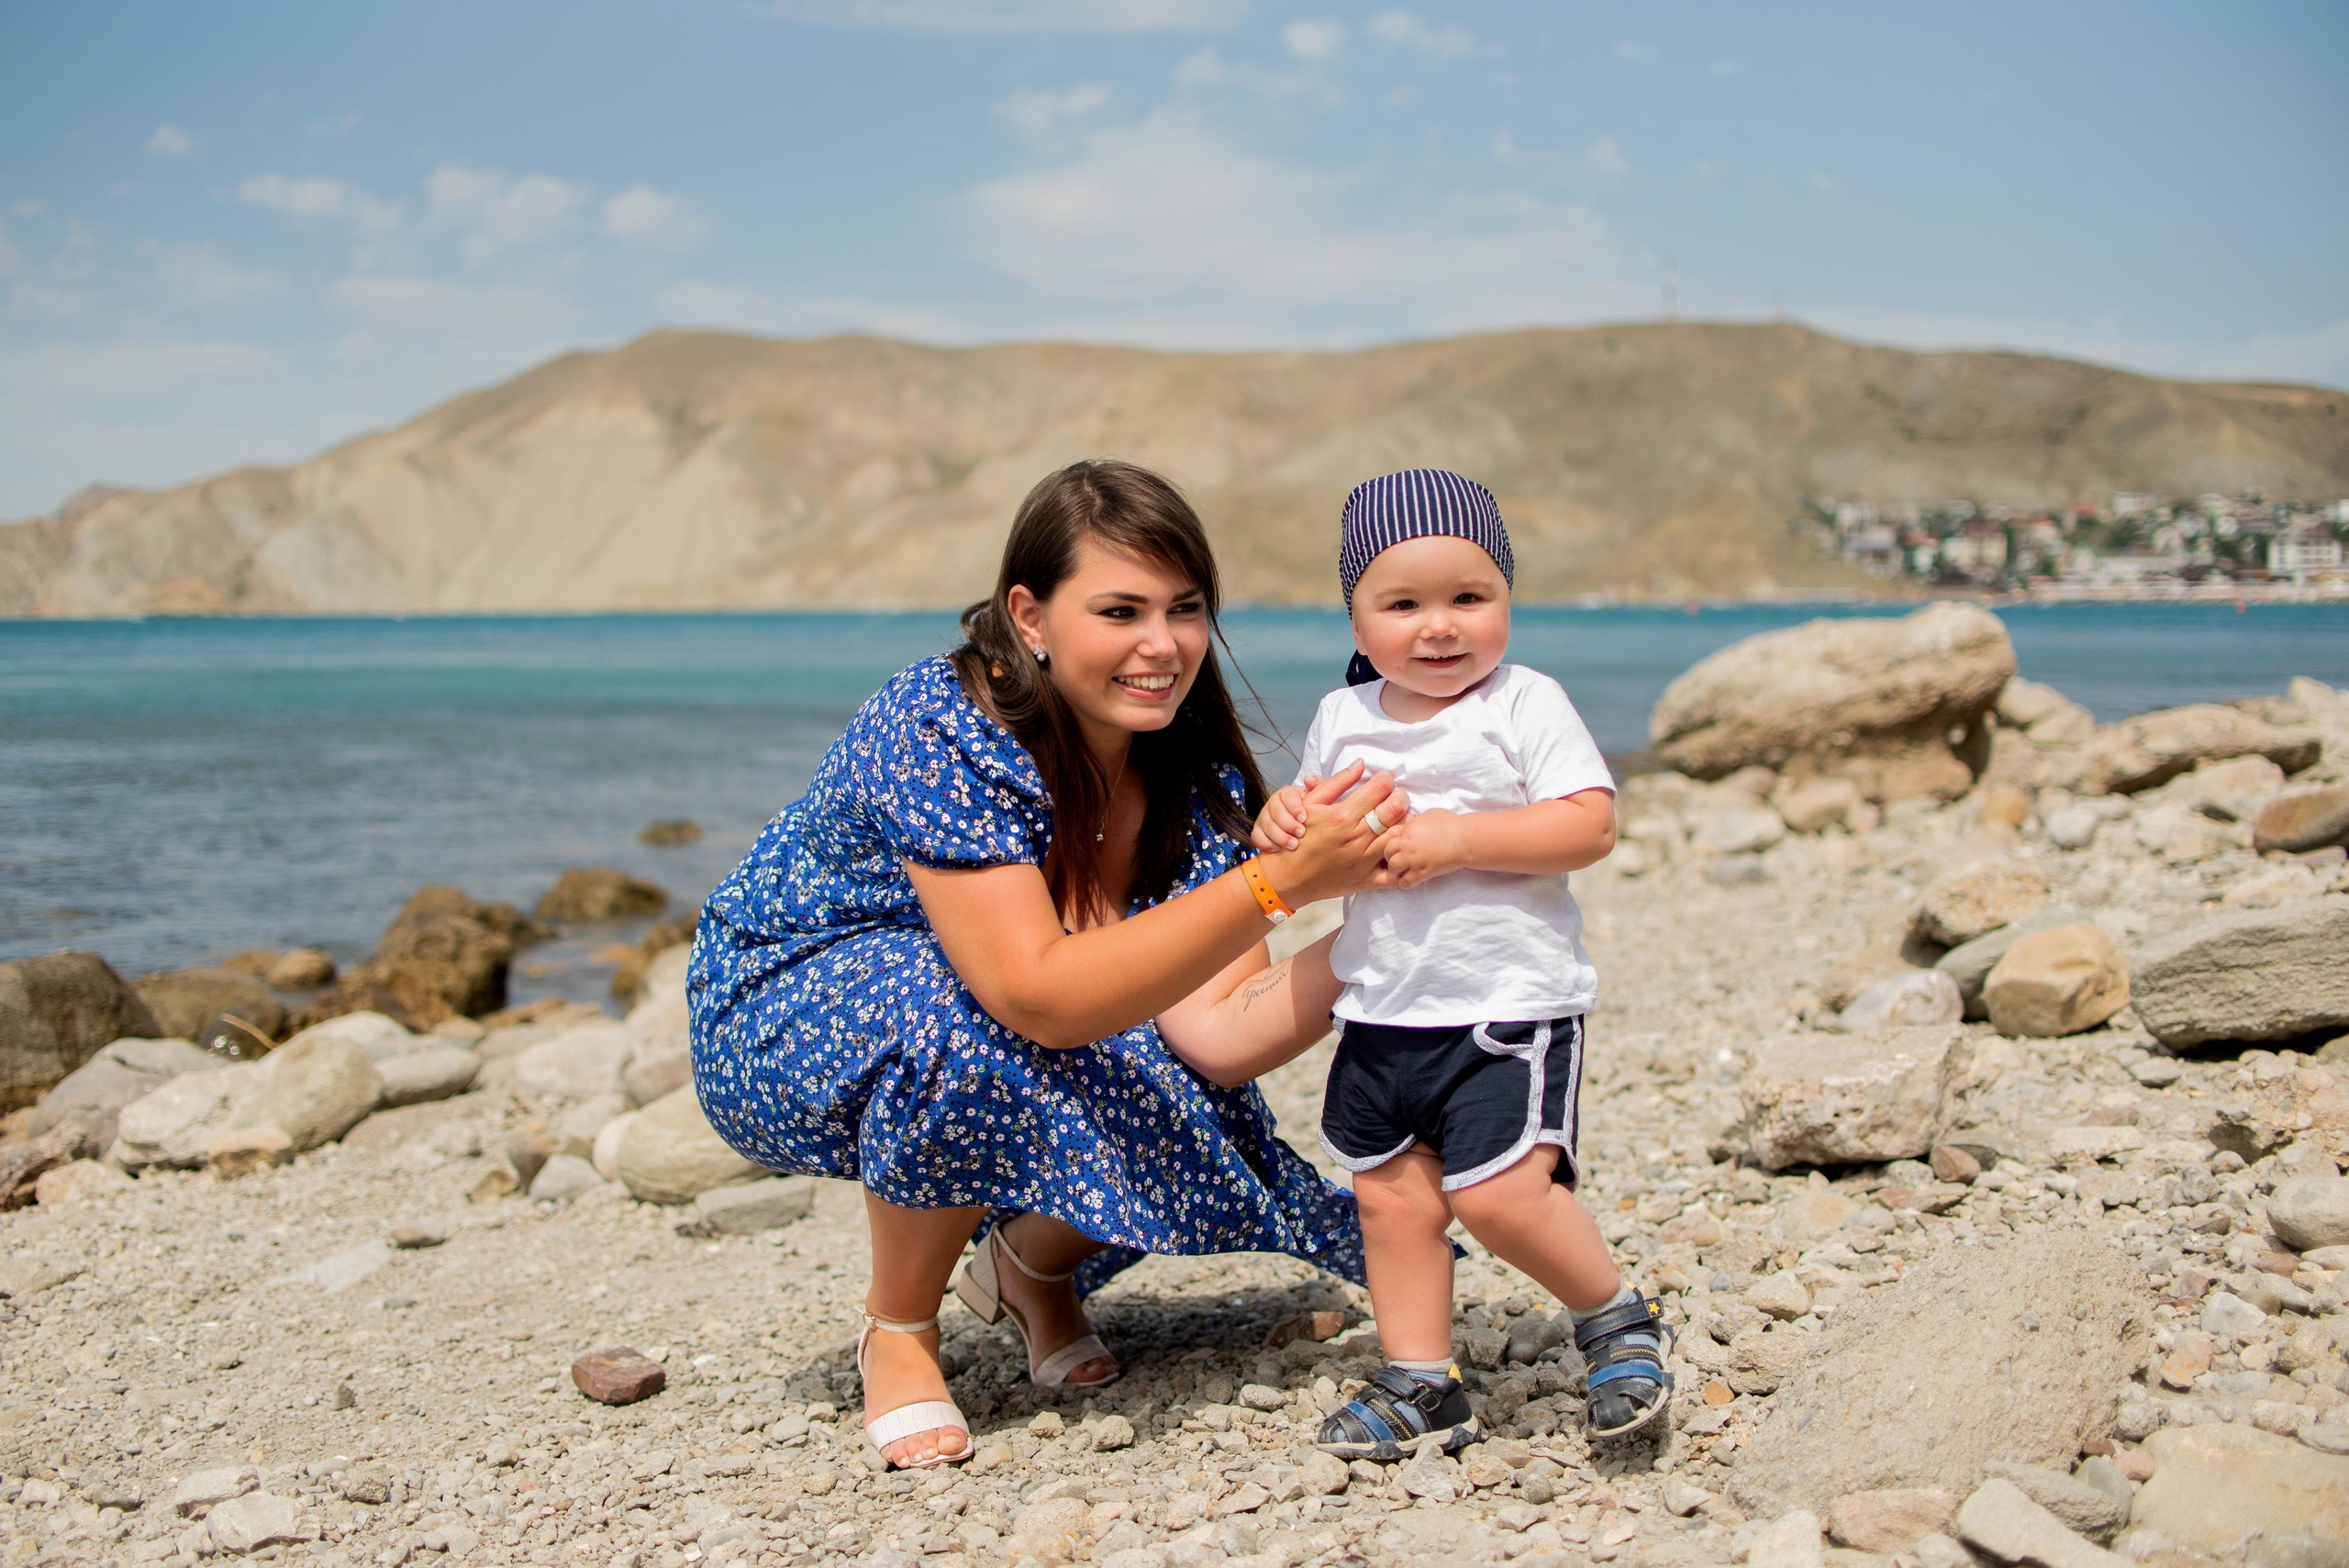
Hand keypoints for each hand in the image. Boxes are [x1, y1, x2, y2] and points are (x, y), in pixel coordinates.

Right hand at [1251, 779, 1315, 851]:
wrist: (1298, 830)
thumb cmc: (1309, 813)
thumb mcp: (1317, 799)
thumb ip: (1319, 788)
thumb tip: (1310, 780)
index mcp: (1287, 794)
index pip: (1287, 796)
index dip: (1294, 807)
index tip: (1303, 818)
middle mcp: (1273, 803)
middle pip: (1276, 811)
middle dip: (1288, 823)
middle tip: (1301, 833)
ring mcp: (1264, 817)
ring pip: (1267, 825)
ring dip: (1280, 836)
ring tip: (1293, 845)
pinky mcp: (1257, 830)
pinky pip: (1257, 836)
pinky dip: (1267, 843)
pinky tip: (1278, 849)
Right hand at [1257, 763, 1407, 906]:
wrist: (1287, 877)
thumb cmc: (1298, 837)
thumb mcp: (1310, 804)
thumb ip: (1337, 783)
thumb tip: (1360, 763)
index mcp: (1342, 816)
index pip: (1380, 788)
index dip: (1386, 780)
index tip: (1383, 781)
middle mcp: (1356, 837)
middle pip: (1396, 809)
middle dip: (1400, 797)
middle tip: (1395, 796)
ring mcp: (1363, 861)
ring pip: (1400, 836)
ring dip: (1403, 823)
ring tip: (1397, 819)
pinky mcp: (1366, 880)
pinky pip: (1395, 873)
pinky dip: (1402, 860)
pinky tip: (1398, 849)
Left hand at [1381, 807, 1468, 888]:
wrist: (1464, 839)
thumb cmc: (1451, 824)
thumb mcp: (1429, 815)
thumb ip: (1415, 822)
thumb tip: (1410, 824)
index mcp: (1409, 829)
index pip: (1390, 837)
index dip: (1394, 842)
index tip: (1400, 845)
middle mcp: (1408, 845)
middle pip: (1387, 852)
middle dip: (1390, 855)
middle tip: (1398, 857)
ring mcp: (1414, 860)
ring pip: (1393, 867)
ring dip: (1396, 869)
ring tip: (1402, 869)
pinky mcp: (1423, 873)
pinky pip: (1405, 882)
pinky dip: (1404, 882)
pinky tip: (1409, 879)